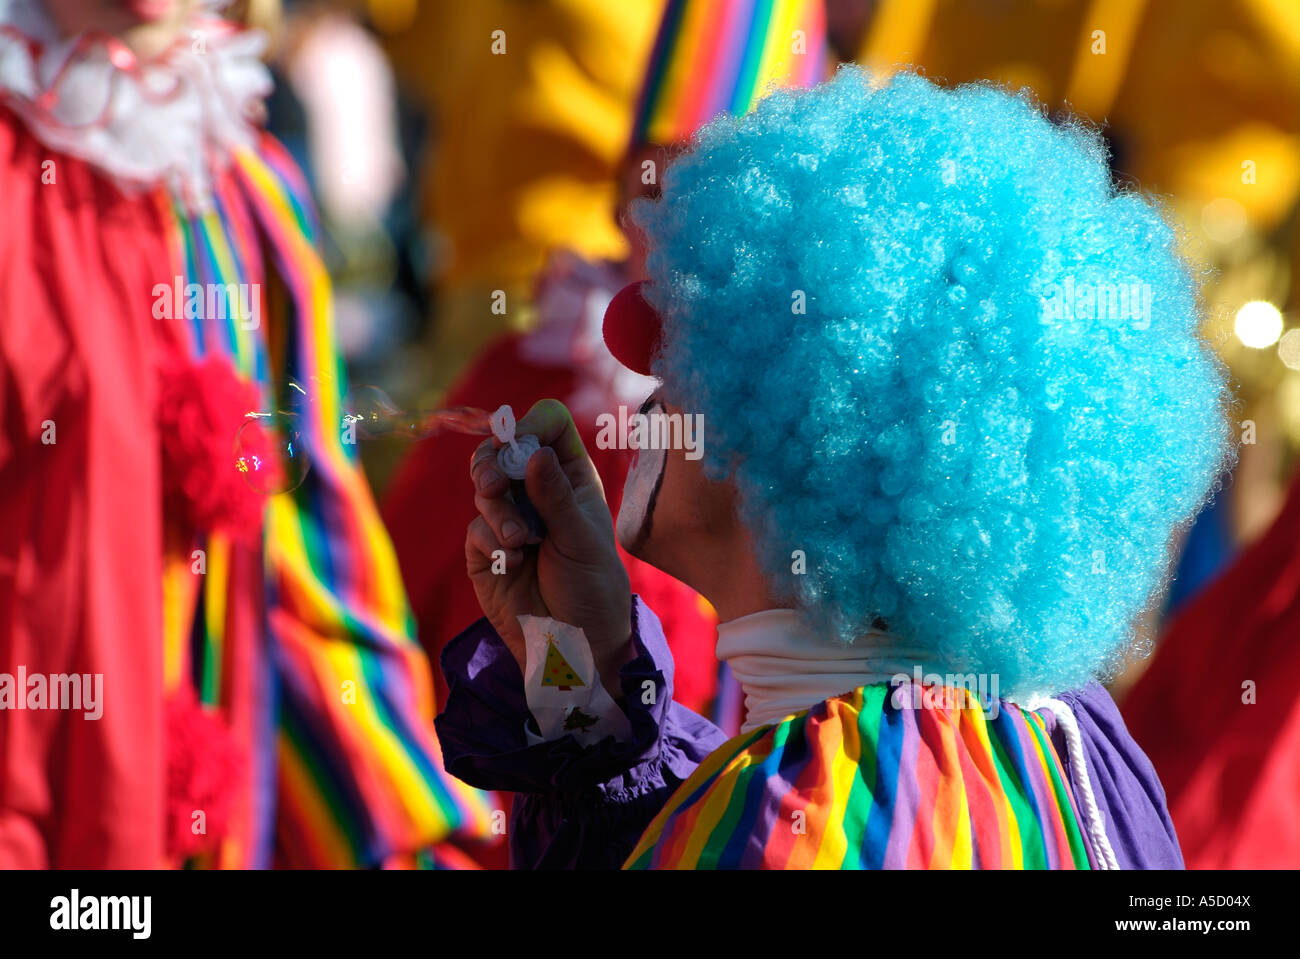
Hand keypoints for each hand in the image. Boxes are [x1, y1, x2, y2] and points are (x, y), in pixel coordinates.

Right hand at [465, 399, 632, 695]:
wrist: (572, 646)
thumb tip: (532, 451)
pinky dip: (490, 540)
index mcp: (571, 477)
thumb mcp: (582, 540)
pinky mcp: (486, 549)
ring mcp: (508, 517)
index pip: (548, 426)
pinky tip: (514, 561)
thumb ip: (554, 496)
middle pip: (502, 449)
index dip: (531, 424)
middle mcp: (538, 491)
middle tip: (493, 483)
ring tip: (518, 539)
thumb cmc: (592, 590)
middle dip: (493, 462)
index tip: (520, 442)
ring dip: (495, 507)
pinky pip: (475, 528)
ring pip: (484, 486)